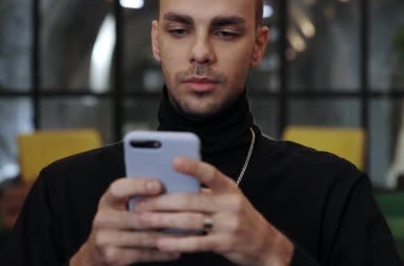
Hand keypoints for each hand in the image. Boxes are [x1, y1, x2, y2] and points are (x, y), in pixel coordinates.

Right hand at [70, 178, 181, 265]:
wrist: (98, 250)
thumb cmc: (120, 220)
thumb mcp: (123, 205)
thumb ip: (141, 196)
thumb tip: (174, 184)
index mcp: (108, 200)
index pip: (119, 188)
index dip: (139, 186)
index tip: (159, 185)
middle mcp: (103, 218)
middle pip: (137, 216)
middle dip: (166, 216)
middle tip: (189, 214)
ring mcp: (105, 239)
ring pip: (144, 237)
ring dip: (169, 236)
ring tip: (189, 233)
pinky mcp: (112, 257)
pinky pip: (142, 254)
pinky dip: (162, 252)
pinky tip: (177, 249)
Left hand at [134, 157, 293, 265]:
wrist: (264, 243)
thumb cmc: (237, 216)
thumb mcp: (227, 198)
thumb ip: (204, 192)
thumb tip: (169, 186)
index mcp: (228, 188)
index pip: (210, 173)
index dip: (192, 166)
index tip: (173, 160)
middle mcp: (230, 204)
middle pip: (190, 200)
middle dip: (161, 202)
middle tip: (139, 203)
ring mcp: (229, 224)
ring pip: (190, 221)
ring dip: (163, 221)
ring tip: (143, 221)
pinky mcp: (225, 243)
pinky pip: (196, 242)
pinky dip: (176, 242)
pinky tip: (160, 242)